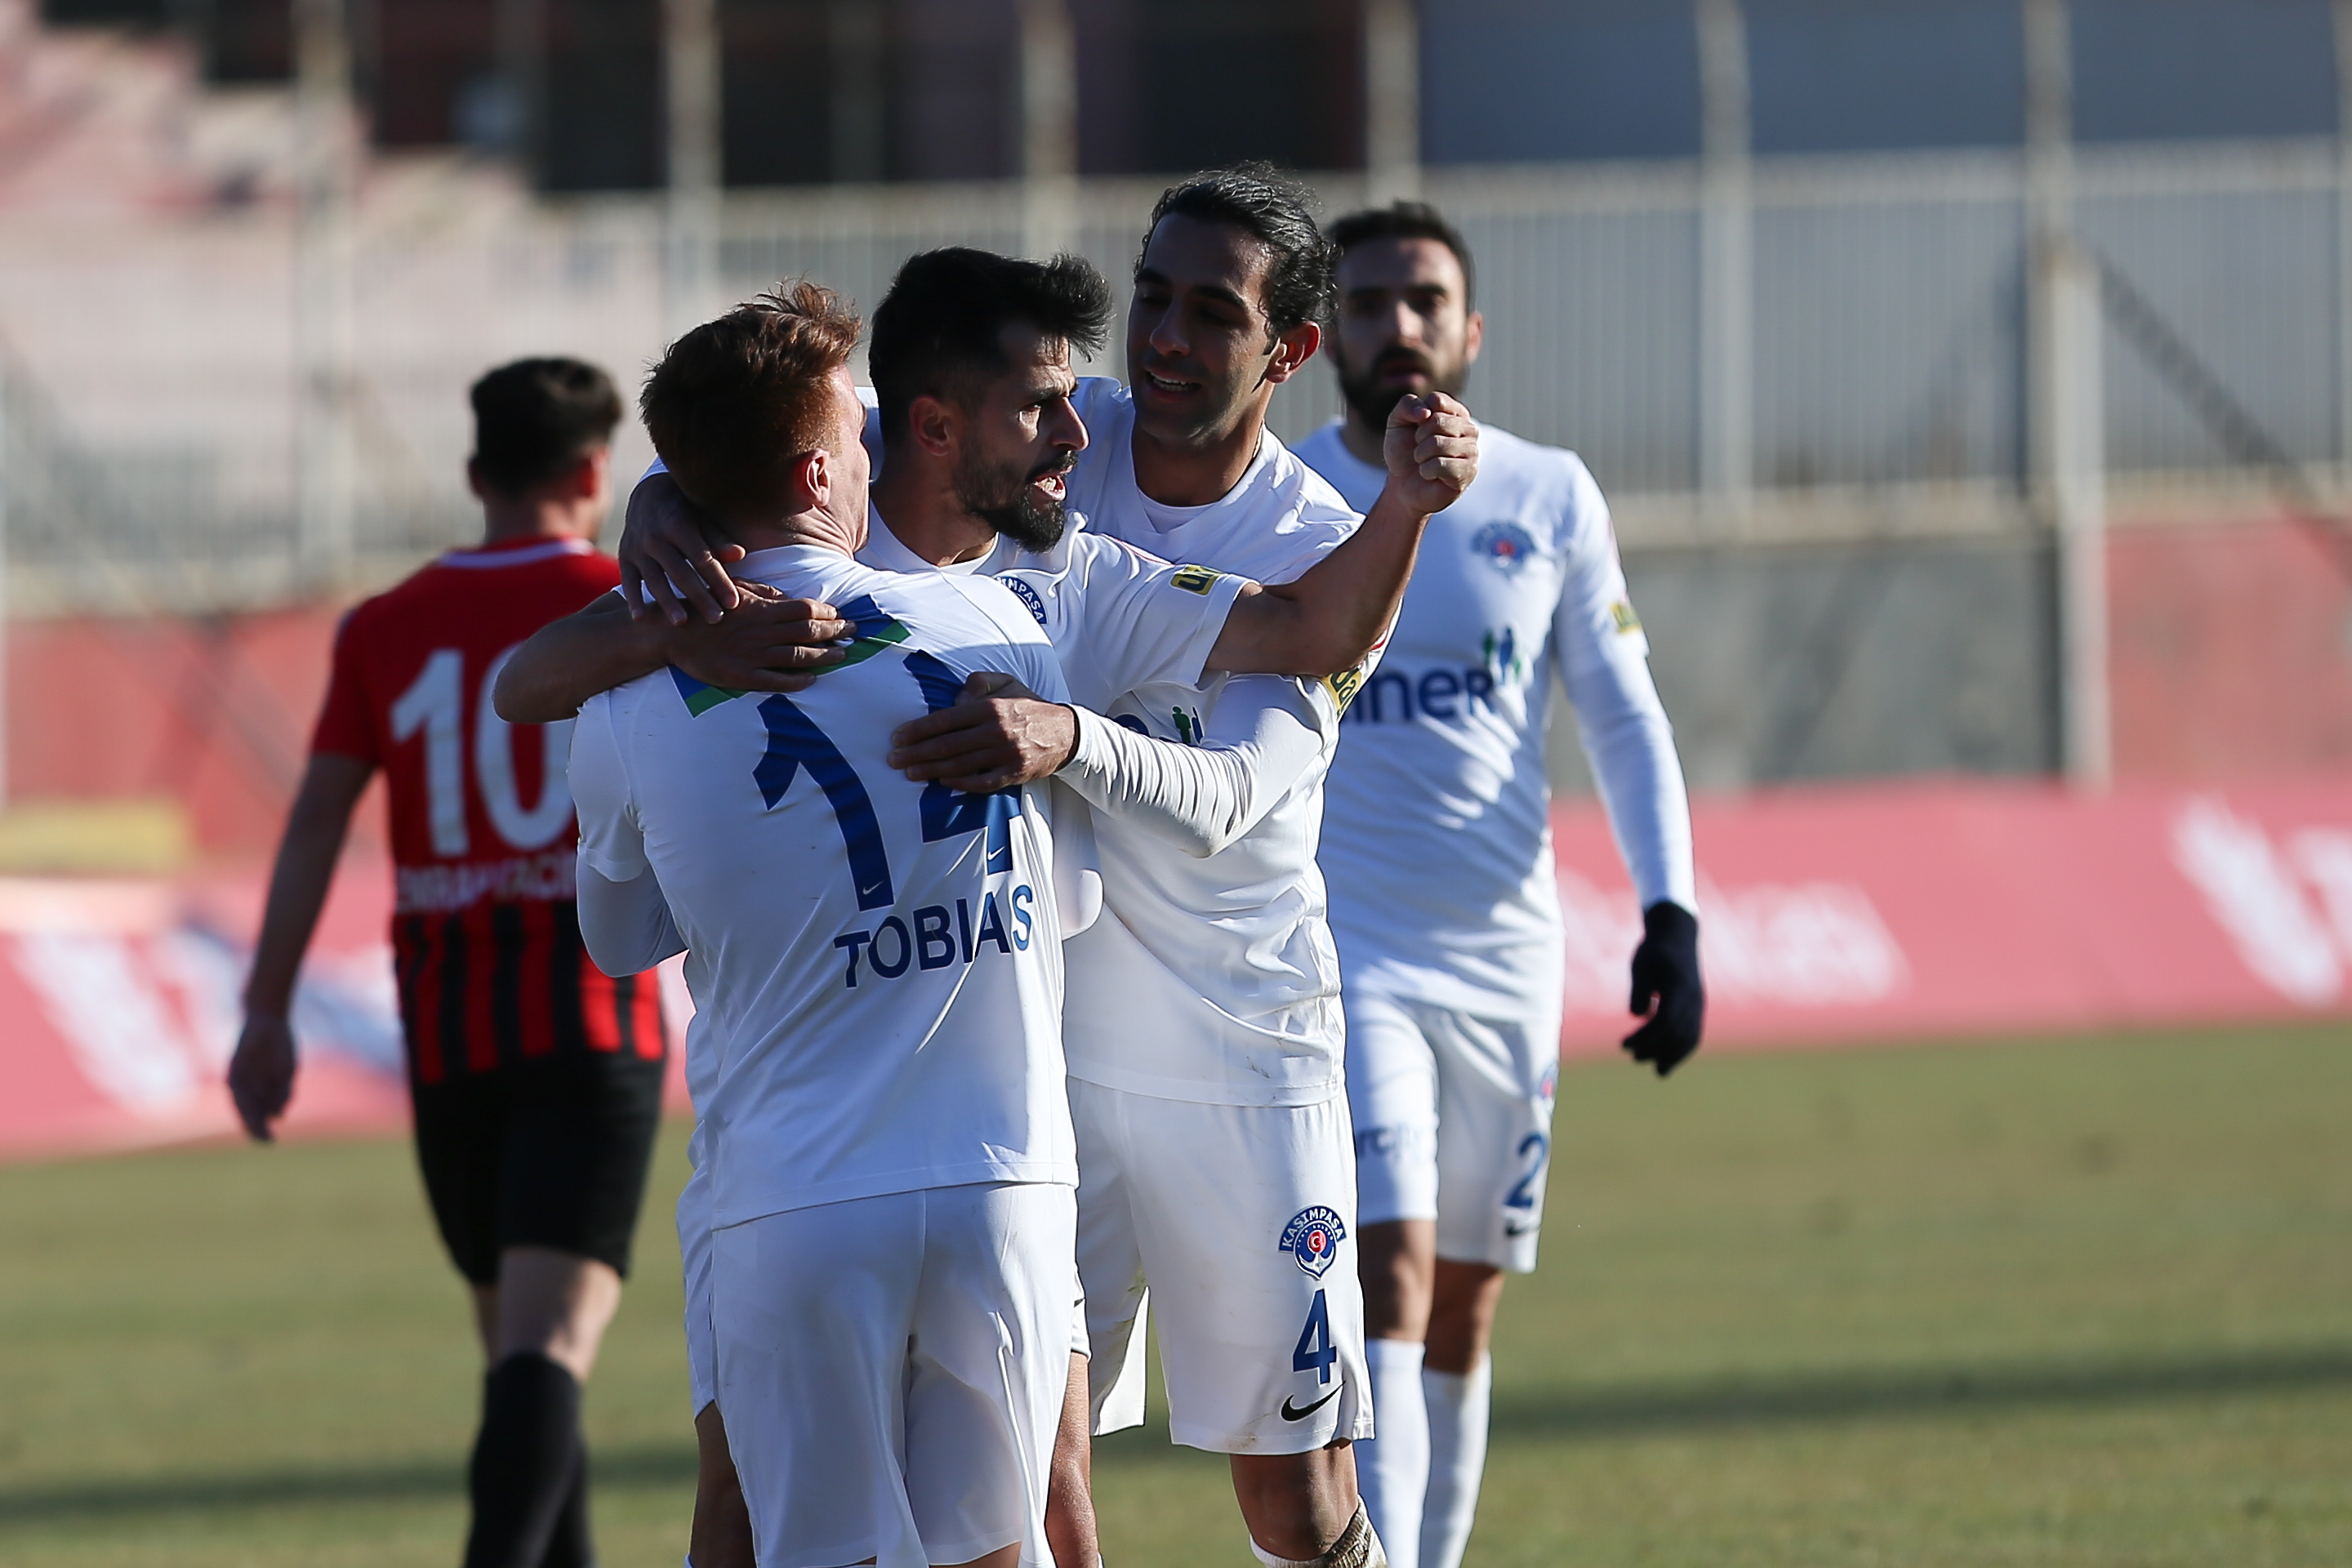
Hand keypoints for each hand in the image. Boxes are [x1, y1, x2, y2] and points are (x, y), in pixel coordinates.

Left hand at [228, 1013, 297, 1141]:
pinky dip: (252, 1098)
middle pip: (246, 1111)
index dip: (260, 1128)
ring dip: (255, 1114)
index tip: (269, 1143)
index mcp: (254, 1086)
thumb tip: (277, 1116)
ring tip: (264, 1127)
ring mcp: (238, 1076)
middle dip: (255, 1127)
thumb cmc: (279, 1044)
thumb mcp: (286, 1071)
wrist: (269, 1017)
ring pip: (244, 1102)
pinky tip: (264, 1104)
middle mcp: (243, 1084)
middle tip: (265, 1142)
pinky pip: (241, 1088)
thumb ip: (283, 1092)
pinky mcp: (234, 1066)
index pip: (254, 1113)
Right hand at [622, 471, 746, 624]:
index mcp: (678, 525)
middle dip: (699, 597)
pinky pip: (628, 581)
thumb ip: (718, 538)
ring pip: (655, 580)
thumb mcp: (702, 517)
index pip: (702, 559)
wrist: (648, 495)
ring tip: (682, 624)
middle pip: (680, 573)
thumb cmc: (686, 509)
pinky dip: (632, 599)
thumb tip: (739, 555)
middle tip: (716, 619)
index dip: (719, 581)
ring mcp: (637, 548)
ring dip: (667, 603)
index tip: (733, 602)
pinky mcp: (625, 557)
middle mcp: (655, 537)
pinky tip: (641, 619)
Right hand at [664, 581, 852, 691]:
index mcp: (760, 608)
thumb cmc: (704, 607)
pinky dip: (797, 681)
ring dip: (825, 656)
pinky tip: (812, 680)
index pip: (804, 609)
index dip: (827, 613)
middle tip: (854, 633)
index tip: (841, 615)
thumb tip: (788, 596)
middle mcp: (761, 631)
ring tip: (842, 656)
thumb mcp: (733, 589)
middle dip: (836, 632)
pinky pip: (776, 681)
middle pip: (808, 631)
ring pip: (799, 656)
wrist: (671, 632)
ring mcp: (752, 655)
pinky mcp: (741, 676)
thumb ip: (763, 592)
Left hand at [887, 672, 1076, 791]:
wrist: (1066, 732)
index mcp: (990, 707)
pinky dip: (961, 784)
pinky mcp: (1013, 774)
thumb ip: (977, 683)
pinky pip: (982, 782)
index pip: (946, 719)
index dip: (918, 730)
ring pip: (960, 765)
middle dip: (917, 753)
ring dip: (931, 770)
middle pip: (947, 745)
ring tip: (910, 773)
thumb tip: (953, 700)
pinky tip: (943, 782)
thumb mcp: (1006, 682)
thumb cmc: (1028, 706)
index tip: (898, 738)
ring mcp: (1004, 755)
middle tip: (894, 760)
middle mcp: (995, 731)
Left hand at [1380, 391, 1478, 516]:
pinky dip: (1426, 470)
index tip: (1417, 429)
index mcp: (1455, 412)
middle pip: (1438, 421)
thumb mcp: (1397, 422)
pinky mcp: (1468, 472)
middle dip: (1419, 437)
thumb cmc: (1404, 452)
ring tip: (1423, 462)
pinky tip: (1429, 475)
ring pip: (1439, 443)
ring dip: (1421, 455)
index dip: (1418, 417)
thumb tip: (1426, 412)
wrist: (1403, 484)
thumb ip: (1407, 405)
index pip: (1437, 401)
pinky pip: (1441, 465)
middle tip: (1419, 448)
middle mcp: (1469, 429)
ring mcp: (1472, 451)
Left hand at [1623, 900, 1703, 1076]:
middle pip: (1677, 1033)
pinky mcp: (1697, 1007)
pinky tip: (1670, 1061)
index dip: (1645, 1038)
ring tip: (1658, 1070)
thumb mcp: (1641, 966)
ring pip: (1690, 1037)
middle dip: (1655, 1050)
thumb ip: (1639, 990)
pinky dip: (1684, 1049)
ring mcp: (1698, 1004)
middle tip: (1632, 1056)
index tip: (1624, 1045)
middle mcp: (1693, 999)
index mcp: (1678, 988)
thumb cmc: (1654, 951)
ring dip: (1674, 1055)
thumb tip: (1637, 1015)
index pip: (1664, 1022)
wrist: (1677, 935)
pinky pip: (1694, 1032)